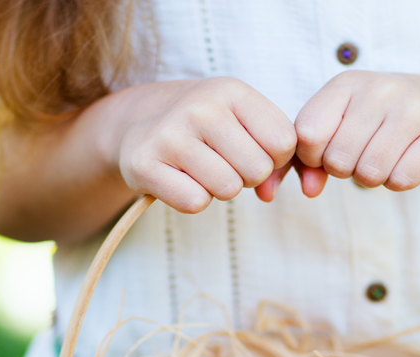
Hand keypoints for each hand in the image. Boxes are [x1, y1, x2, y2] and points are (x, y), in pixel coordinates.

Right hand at [111, 77, 296, 213]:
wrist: (135, 123)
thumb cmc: (202, 128)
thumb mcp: (240, 120)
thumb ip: (273, 154)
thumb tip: (269, 193)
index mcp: (231, 90)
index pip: (284, 141)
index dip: (273, 158)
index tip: (250, 151)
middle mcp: (200, 106)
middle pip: (258, 169)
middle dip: (246, 177)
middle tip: (222, 163)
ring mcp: (170, 134)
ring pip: (228, 189)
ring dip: (218, 189)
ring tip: (200, 170)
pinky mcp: (144, 164)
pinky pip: (195, 202)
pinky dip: (191, 200)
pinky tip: (178, 179)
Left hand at [291, 71, 419, 194]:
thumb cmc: (375, 122)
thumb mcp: (337, 126)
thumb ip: (309, 159)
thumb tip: (309, 190)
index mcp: (346, 84)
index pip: (308, 134)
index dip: (312, 157)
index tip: (327, 152)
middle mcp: (379, 89)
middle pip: (338, 160)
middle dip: (345, 170)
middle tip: (361, 156)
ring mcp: (413, 108)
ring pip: (370, 173)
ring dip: (372, 178)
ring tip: (382, 159)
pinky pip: (402, 179)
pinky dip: (398, 181)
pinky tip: (405, 162)